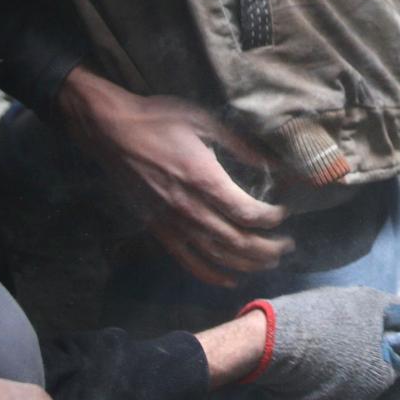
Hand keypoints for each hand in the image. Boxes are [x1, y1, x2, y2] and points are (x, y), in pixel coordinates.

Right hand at [59, 69, 288, 284]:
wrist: (112, 132)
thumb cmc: (159, 120)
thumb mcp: (206, 122)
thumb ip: (242, 147)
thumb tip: (274, 162)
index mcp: (205, 180)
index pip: (248, 213)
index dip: (272, 218)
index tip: (284, 212)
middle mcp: (191, 209)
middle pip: (238, 242)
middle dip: (268, 248)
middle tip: (287, 245)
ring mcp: (173, 224)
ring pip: (218, 257)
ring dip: (248, 264)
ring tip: (270, 261)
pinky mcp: (159, 231)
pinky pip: (189, 262)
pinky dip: (213, 275)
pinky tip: (231, 280)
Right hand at [247, 287, 399, 399]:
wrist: (272, 342)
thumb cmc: (324, 319)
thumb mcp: (365, 301)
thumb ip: (391, 309)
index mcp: (381, 377)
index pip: (390, 361)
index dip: (378, 343)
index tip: (361, 329)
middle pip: (366, 377)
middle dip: (357, 360)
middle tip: (337, 335)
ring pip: (341, 389)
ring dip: (335, 372)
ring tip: (315, 348)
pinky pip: (316, 396)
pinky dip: (312, 384)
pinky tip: (301, 365)